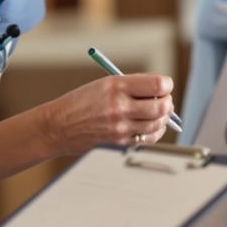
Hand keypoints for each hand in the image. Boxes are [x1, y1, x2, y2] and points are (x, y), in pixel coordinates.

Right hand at [41, 74, 174, 153]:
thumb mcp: (105, 85)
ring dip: (163, 119)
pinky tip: (151, 127)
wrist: (58, 125)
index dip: (166, 85)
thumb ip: (132, 86)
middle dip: (168, 103)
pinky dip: (154, 132)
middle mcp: (119, 105)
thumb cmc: (81, 102)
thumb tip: (160, 92)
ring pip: (157, 123)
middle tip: (166, 101)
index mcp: (117, 85)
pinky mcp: (119, 141)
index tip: (165, 87)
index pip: (157, 85)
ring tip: (158, 114)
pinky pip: (147, 138)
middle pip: (161, 106)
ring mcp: (120, 126)